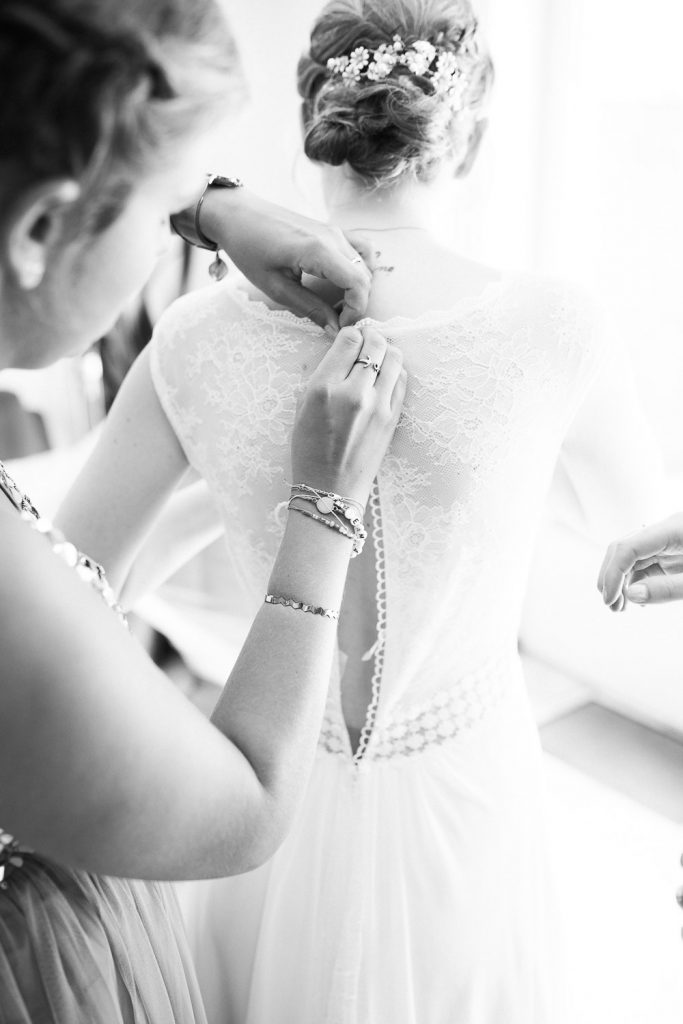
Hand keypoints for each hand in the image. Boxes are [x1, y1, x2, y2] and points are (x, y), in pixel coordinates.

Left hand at [200, 187, 372, 330]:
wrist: (238, 215)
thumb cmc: (249, 248)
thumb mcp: (276, 287)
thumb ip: (310, 308)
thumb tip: (334, 329)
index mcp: (318, 250)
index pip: (358, 284)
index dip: (355, 310)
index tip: (339, 324)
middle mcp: (333, 237)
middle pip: (364, 276)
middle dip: (356, 303)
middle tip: (335, 319)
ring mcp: (334, 231)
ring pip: (364, 264)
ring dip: (357, 288)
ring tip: (338, 303)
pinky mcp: (331, 230)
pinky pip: (360, 248)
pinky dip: (361, 266)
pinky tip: (347, 280)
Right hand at [291, 325, 405, 505]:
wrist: (330, 489)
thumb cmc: (310, 450)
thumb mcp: (301, 408)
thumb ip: (319, 376)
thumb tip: (338, 351)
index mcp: (324, 388)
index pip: (349, 341)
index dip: (351, 333)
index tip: (351, 337)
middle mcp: (353, 393)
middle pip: (375, 344)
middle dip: (371, 337)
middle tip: (367, 341)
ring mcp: (378, 406)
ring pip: (395, 358)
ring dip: (387, 351)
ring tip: (378, 356)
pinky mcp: (393, 419)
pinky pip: (402, 381)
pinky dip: (396, 371)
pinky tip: (386, 375)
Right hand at [598, 513, 682, 608]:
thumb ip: (667, 589)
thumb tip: (631, 595)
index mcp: (672, 530)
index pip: (628, 547)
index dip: (613, 573)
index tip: (609, 599)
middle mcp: (664, 532)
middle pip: (623, 549)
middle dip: (612, 577)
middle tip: (612, 605)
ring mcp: (664, 542)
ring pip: (629, 558)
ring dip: (620, 582)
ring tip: (620, 607)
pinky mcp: (667, 552)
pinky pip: (642, 565)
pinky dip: (633, 583)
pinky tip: (633, 599)